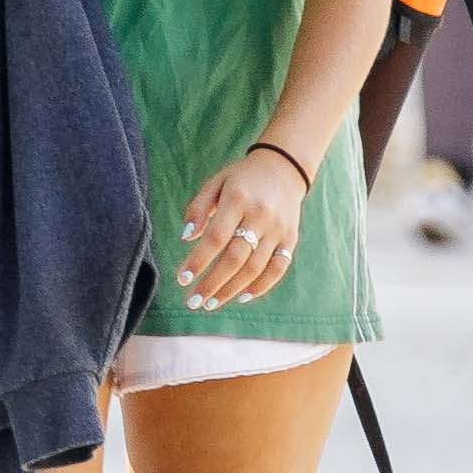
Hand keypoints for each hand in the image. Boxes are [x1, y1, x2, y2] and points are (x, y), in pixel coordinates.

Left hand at [177, 145, 308, 305]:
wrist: (284, 168)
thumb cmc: (241, 178)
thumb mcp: (215, 183)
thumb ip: (198, 208)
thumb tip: (186, 238)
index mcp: (237, 200)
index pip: (216, 237)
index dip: (198, 261)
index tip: (181, 279)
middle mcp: (260, 216)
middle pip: (235, 258)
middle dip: (212, 283)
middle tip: (192, 302)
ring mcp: (278, 229)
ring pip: (255, 267)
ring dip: (231, 289)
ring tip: (210, 303)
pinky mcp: (290, 239)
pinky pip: (278, 268)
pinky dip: (261, 286)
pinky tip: (241, 297)